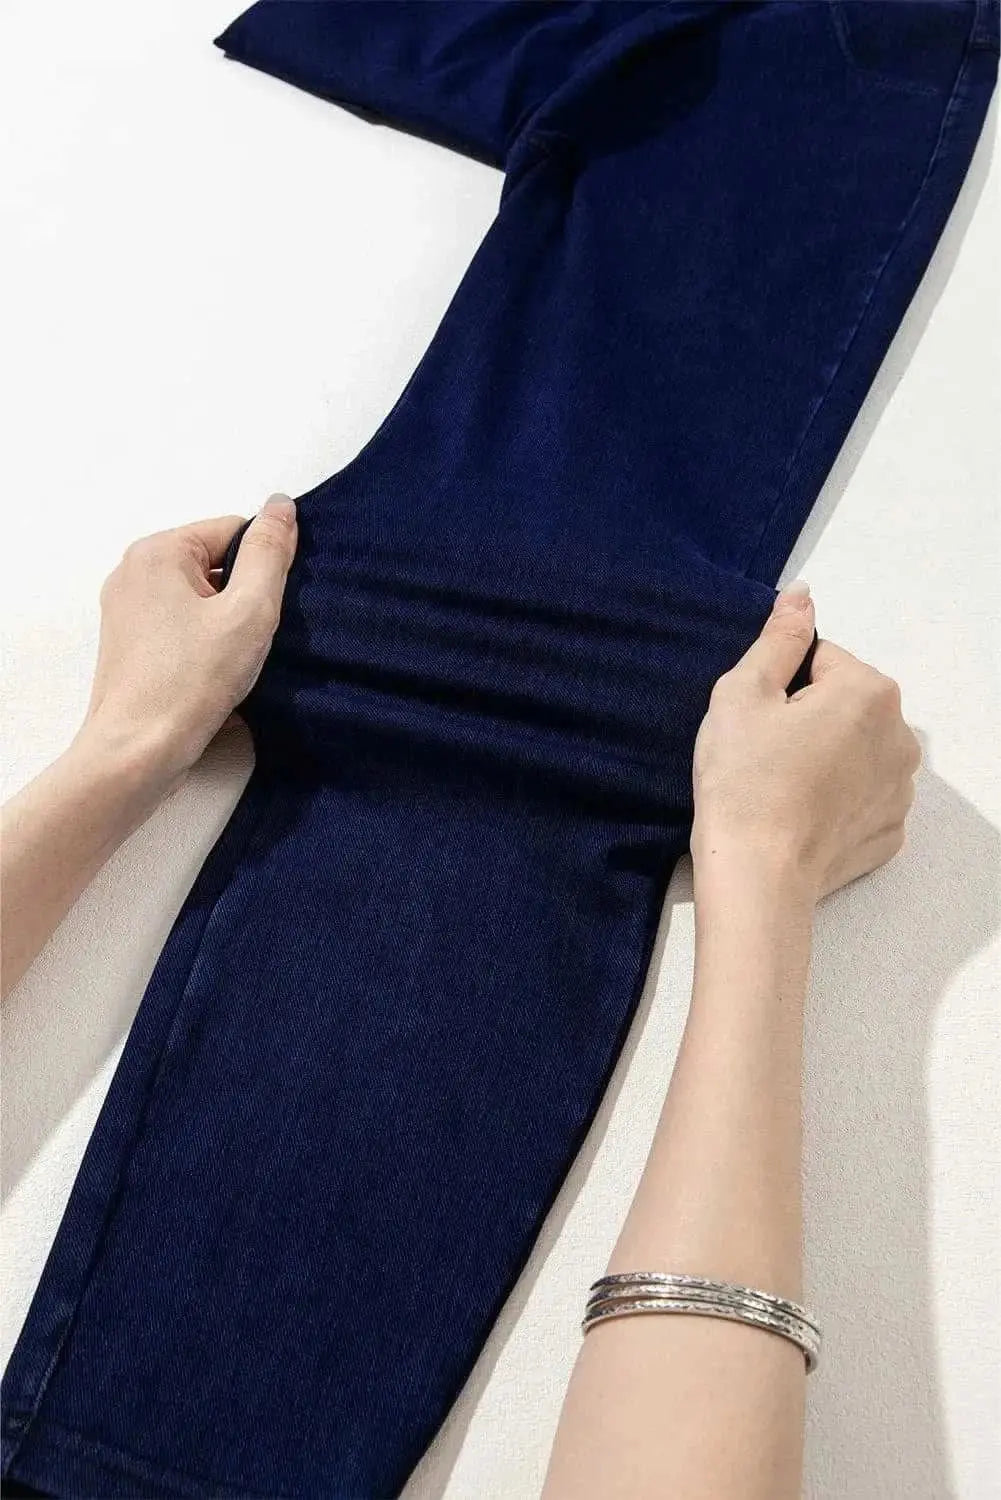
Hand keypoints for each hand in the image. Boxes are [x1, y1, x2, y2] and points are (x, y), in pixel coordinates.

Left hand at [81, 496, 297, 782]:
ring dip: (226, 622)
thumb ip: (269, 553)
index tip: (267, 610)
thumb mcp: (248, 611)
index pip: (233, 530)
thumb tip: (281, 505)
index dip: (263, 567)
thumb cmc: (191, 682)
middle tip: (251, 638)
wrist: (137, 752)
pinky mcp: (128, 643)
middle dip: (242, 595)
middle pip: (214, 563)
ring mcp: (125, 609)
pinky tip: (212, 672)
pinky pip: (180, 624)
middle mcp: (133, 571)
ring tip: (231, 660)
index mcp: (157, 551)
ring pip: (199, 597)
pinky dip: (204, 641)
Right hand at [692, 583, 920, 901]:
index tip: (756, 718)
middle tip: (763, 752)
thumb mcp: (743, 693)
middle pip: (844, 705)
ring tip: (780, 786)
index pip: (820, 659)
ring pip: (856, 751)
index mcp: (870, 691)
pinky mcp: (890, 832)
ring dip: (826, 757)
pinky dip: (836, 801)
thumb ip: (779, 638)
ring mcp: (901, 789)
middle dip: (808, 718)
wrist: (757, 876)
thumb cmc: (744, 779)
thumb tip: (801, 595)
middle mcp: (902, 735)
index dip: (779, 684)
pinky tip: (799, 815)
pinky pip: (861, 798)